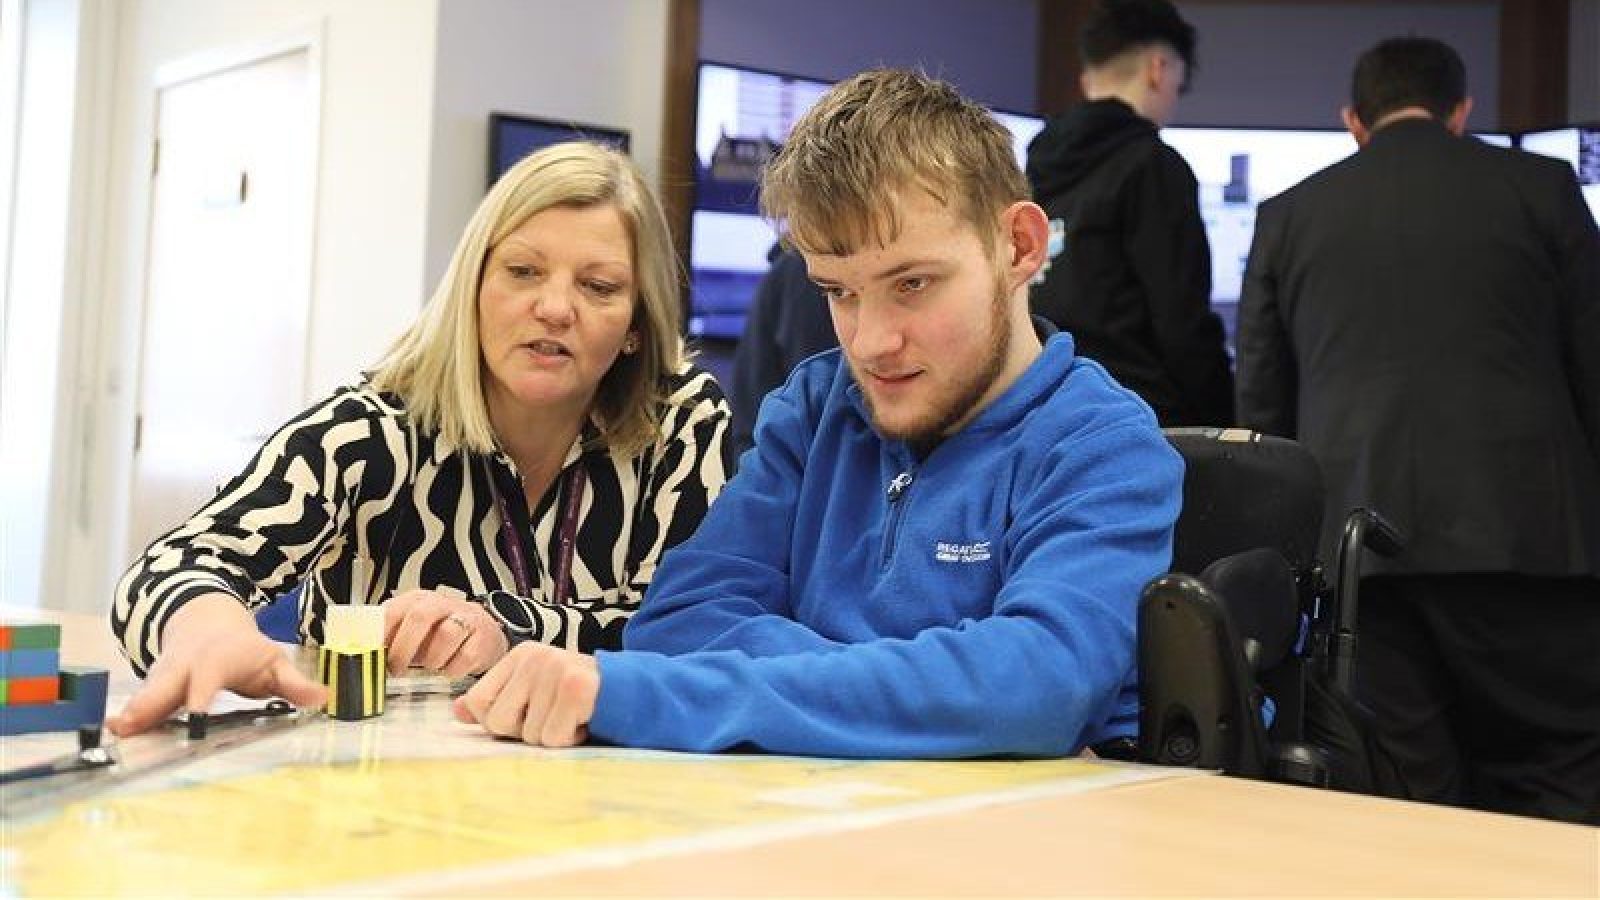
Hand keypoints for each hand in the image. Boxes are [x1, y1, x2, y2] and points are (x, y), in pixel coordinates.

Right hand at [107, 592, 326, 736]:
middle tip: (132, 726)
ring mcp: (163, 677)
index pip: (209, 679)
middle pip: (166, 685)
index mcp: (217, 660)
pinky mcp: (151, 690)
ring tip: (115, 734)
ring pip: (146, 695)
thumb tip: (323, 700)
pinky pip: (139, 704)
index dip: (201, 696)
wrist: (206, 622)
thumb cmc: (245, 650)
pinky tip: (111, 737)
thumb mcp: (273, 662)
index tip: (197, 716)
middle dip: (150, 704)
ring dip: (132, 714)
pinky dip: (126, 719)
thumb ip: (294, 684)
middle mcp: (185, 667)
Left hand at [383, 588, 508, 676]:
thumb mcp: (415, 629)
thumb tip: (367, 655)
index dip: (382, 635)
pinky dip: (452, 669)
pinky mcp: (483, 638)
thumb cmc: (442, 633)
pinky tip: (449, 669)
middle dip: (404, 647)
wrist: (484, 633)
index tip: (375, 655)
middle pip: (420, 617)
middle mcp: (442, 604)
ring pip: (445, 635)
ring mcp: (466, 619)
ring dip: (432, 659)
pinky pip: (465, 657)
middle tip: (397, 668)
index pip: (394, 610)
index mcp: (419, 600)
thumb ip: (393, 636)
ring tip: (430, 666)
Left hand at [452, 642, 598, 746]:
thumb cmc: (576, 697)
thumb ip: (497, 700)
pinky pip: (554, 738)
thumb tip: (457, 711)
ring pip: (529, 735)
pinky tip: (583, 721)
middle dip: (525, 731)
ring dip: (552, 736)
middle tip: (552, 715)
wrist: (632, 691)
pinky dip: (570, 739)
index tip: (528, 713)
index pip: (477, 702)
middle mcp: (535, 657)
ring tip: (571, 717)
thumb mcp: (534, 692)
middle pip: (498, 722)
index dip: (498, 721)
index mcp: (519, 656)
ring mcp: (556, 670)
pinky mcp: (576, 688)